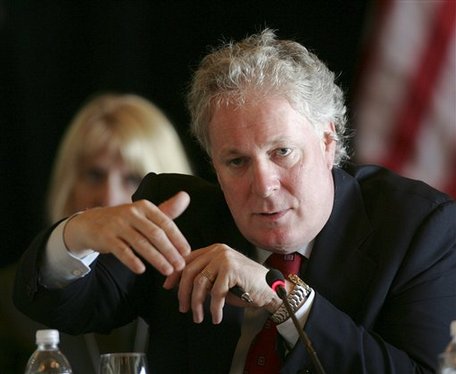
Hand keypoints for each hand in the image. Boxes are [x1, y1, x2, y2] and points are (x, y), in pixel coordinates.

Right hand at [63, 191, 190, 274]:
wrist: (90, 223)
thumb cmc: (126, 221)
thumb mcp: (145, 214)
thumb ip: (167, 209)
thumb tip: (186, 196)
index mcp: (144, 206)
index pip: (165, 223)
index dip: (178, 238)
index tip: (187, 253)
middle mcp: (131, 213)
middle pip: (155, 234)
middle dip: (170, 251)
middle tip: (180, 266)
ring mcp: (117, 224)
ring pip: (141, 244)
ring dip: (156, 259)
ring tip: (168, 271)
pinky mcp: (105, 237)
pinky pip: (121, 251)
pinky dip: (132, 261)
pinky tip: (142, 270)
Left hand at [169, 244, 280, 323]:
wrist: (271, 288)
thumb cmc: (246, 285)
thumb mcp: (220, 278)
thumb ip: (204, 277)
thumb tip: (179, 286)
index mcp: (214, 249)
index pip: (187, 259)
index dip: (175, 274)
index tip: (168, 287)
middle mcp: (218, 250)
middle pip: (189, 271)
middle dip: (183, 293)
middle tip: (184, 308)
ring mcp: (224, 258)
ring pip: (200, 282)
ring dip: (197, 304)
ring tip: (199, 317)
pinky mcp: (231, 269)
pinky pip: (215, 292)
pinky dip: (214, 308)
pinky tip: (216, 316)